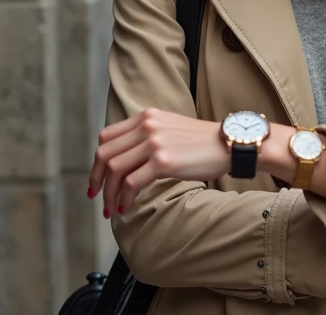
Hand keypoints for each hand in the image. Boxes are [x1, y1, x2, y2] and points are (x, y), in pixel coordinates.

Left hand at [87, 108, 230, 217]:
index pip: (106, 137)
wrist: (230, 144)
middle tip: (96, 197)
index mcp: (146, 117)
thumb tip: (126, 160)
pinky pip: (132, 183)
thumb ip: (147, 136)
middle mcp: (147, 126)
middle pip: (105, 154)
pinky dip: (124, 199)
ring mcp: (154, 142)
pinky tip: (127, 207)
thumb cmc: (203, 142)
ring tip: (112, 209)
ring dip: (109, 194)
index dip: (96, 161)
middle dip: (96, 180)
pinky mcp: (163, 161)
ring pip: (115, 170)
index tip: (97, 179)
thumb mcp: (170, 128)